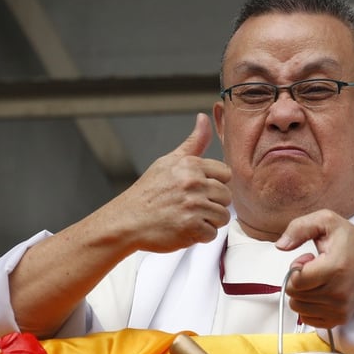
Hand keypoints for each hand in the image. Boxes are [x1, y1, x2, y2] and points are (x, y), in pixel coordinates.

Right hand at [107, 113, 231, 252]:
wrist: (126, 220)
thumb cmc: (148, 193)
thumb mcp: (168, 162)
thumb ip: (193, 143)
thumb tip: (203, 118)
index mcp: (191, 165)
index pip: (226, 174)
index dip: (215, 184)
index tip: (199, 190)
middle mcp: (193, 183)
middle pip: (227, 196)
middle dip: (213, 204)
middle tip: (191, 207)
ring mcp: (193, 205)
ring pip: (222, 216)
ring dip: (208, 221)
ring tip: (188, 218)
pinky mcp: (191, 226)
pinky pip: (212, 234)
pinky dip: (200, 236)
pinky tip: (184, 228)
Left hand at [275, 210, 353, 328]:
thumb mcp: (327, 221)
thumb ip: (300, 228)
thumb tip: (280, 245)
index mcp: (334, 268)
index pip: (296, 281)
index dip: (296, 269)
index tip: (308, 260)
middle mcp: (338, 293)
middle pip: (295, 295)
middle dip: (298, 281)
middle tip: (315, 269)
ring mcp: (339, 309)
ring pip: (298, 308)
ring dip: (303, 293)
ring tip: (319, 280)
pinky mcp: (339, 319)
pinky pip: (308, 319)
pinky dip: (309, 306)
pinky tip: (321, 292)